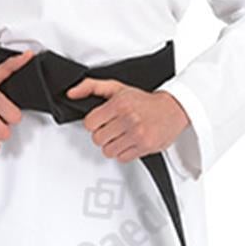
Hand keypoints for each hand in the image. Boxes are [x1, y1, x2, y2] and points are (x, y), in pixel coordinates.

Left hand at [64, 76, 190, 162]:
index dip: (94, 123)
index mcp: (119, 104)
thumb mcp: (117, 88)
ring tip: (121, 136)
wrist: (173, 109)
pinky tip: (130, 142)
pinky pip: (122, 158)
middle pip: (97, 139)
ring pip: (108, 151)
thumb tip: (71, 93)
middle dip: (103, 134)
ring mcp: (137, 134)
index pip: (89, 123)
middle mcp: (128, 119)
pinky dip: (123, 152)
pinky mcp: (144, 147)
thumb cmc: (143, 101)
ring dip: (112, 145)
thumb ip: (91, 87)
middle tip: (112, 129)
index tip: (102, 121)